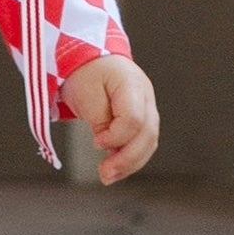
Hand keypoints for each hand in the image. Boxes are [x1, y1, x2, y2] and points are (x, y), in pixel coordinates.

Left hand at [59, 54, 158, 184]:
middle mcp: (146, 96)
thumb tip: (110, 146)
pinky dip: (131, 158)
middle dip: (127, 158)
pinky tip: (115, 169)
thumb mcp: (85, 92)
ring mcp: (147, 107)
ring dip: (130, 163)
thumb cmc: (84, 72)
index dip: (116, 136)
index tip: (96, 142)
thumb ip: (99, 119)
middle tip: (105, 174)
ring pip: (149, 142)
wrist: (88, 58)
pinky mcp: (141, 117)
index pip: (134, 118)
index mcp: (132, 84)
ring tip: (108, 176)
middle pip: (147, 134)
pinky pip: (142, 142)